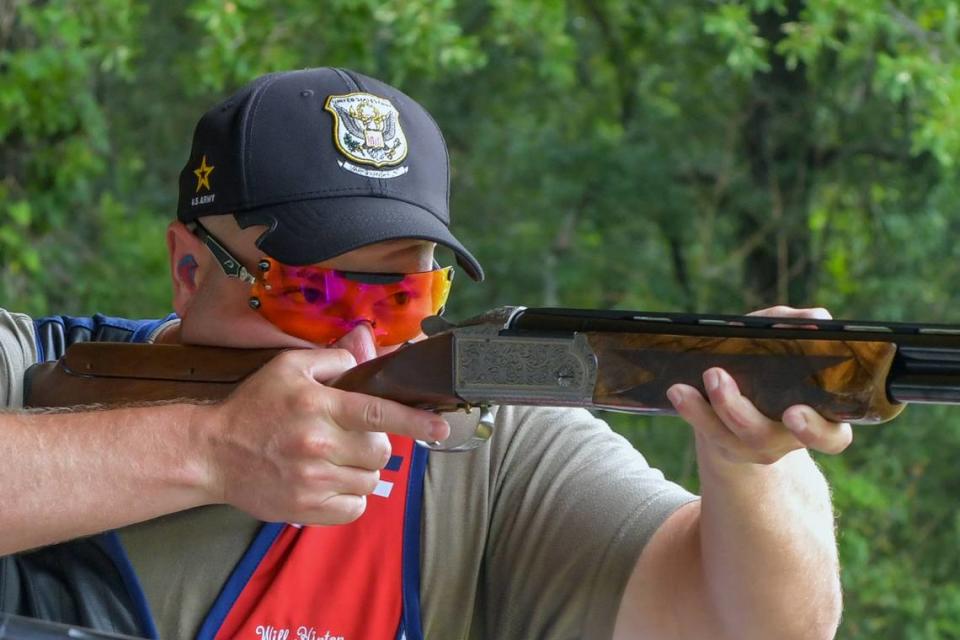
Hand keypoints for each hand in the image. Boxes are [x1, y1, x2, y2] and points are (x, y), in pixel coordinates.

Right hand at [191, 348, 449, 523]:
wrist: (212, 452)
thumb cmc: (253, 406)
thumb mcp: (287, 368)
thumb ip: (333, 358)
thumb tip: (366, 349)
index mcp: (320, 406)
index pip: (379, 413)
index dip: (416, 420)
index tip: (441, 427)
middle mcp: (319, 445)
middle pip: (381, 452)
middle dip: (376, 444)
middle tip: (354, 438)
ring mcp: (312, 481)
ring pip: (371, 481)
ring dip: (362, 471)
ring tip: (337, 459)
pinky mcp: (305, 509)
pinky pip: (354, 508)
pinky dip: (350, 497)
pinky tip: (331, 482)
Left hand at [666, 305, 852, 464]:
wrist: (754, 396)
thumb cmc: (781, 363)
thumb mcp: (790, 342)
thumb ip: (802, 328)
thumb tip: (817, 320)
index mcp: (819, 419)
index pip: (831, 437)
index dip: (815, 430)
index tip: (793, 412)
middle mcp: (785, 439)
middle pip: (764, 438)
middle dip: (738, 412)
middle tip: (717, 378)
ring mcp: (751, 444)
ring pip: (727, 436)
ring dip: (703, 408)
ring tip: (685, 382)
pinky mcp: (722, 441)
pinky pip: (705, 430)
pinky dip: (691, 409)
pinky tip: (676, 389)